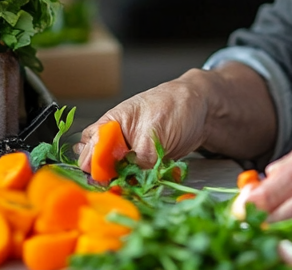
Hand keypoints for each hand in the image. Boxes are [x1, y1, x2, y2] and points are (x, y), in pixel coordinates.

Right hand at [76, 69, 214, 171]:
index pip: (89, 151)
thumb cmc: (176, 107)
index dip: (96, 169)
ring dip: (124, 183)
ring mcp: (128, 151)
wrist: (202, 109)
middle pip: (97, 167)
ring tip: (137, 182)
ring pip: (115, 175)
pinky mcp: (142, 162)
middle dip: (107, 180)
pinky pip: (133, 178)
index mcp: (109, 124)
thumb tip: (124, 180)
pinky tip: (149, 181)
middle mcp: (115, 139)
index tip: (109, 180)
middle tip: (122, 184)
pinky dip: (139, 183)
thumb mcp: (154, 133)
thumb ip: (136, 159)